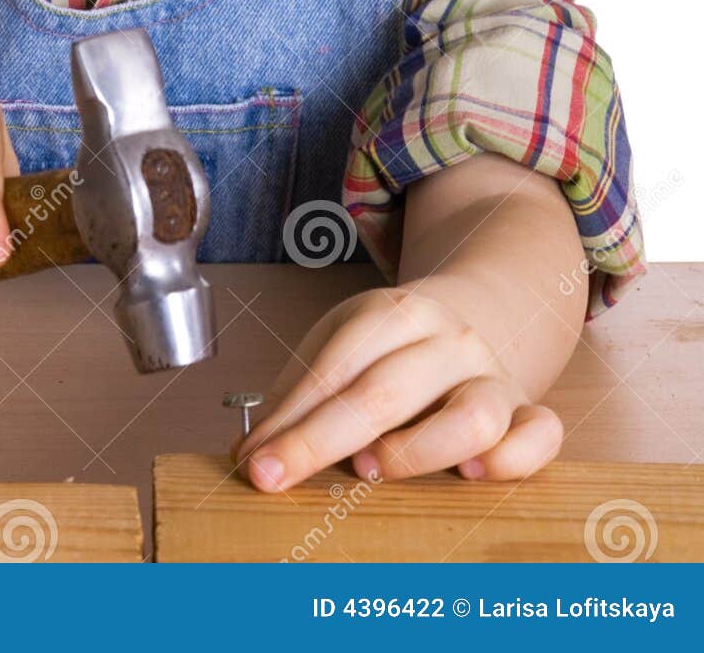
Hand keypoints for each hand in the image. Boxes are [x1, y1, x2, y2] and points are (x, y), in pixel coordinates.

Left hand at [231, 280, 563, 489]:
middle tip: (280, 474)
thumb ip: (296, 397)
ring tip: (372, 467)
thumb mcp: (338, 347)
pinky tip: (475, 475)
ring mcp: (492, 375)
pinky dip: (514, 458)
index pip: (336, 368)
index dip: (292, 420)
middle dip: (323, 440)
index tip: (255, 464)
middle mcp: (449, 340)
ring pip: (472, 414)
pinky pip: (540, 435)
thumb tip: (248, 455)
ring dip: (418, 449)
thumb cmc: (389, 349)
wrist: (470, 318)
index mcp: (394, 314)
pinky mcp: (528, 411)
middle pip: (387, 392)